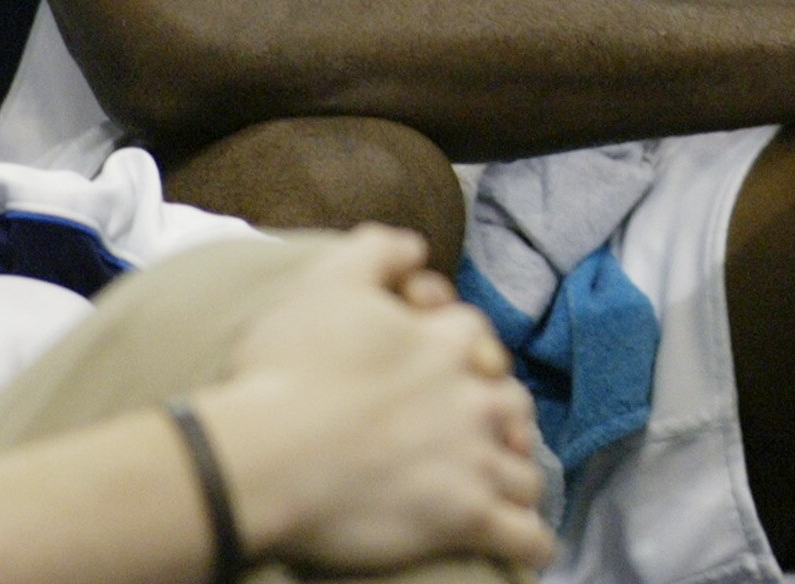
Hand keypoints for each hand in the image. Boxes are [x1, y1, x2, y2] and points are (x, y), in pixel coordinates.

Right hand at [198, 226, 553, 572]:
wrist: (264, 457)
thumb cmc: (287, 369)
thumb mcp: (327, 281)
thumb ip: (377, 251)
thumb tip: (414, 246)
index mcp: (445, 342)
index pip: (474, 333)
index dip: (457, 342)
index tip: (437, 357)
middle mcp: (473, 399)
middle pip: (512, 403)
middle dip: (502, 414)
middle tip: (478, 428)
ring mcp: (474, 460)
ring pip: (525, 472)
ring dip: (516, 477)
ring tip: (503, 488)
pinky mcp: (466, 518)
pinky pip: (524, 537)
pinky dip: (530, 543)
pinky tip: (527, 547)